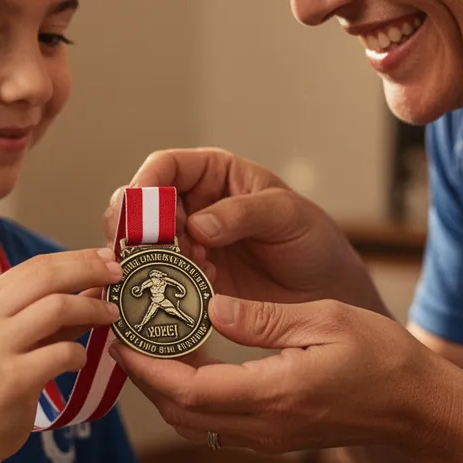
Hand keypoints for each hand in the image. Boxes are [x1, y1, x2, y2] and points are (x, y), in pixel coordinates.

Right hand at [0, 248, 122, 462]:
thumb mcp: (17, 338)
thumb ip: (54, 312)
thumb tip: (98, 284)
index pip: (37, 265)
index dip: (77, 258)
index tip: (107, 257)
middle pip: (47, 276)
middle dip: (89, 270)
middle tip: (118, 274)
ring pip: (56, 307)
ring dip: (92, 308)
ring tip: (112, 315)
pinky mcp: (11, 379)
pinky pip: (60, 353)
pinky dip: (79, 353)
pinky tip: (81, 360)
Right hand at [105, 148, 380, 310]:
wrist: (326, 292)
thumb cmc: (312, 240)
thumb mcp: (287, 216)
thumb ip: (244, 214)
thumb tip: (198, 225)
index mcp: (213, 174)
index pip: (165, 166)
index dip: (144, 184)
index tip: (138, 211)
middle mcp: (192, 205)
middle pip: (141, 206)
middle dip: (136, 229)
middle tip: (143, 253)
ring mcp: (187, 244)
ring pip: (144, 245)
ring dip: (149, 261)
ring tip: (180, 275)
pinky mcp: (189, 280)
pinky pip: (160, 279)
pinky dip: (163, 287)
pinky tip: (190, 296)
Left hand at [110, 294, 447, 453]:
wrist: (417, 407)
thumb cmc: (380, 357)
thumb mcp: (323, 320)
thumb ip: (262, 318)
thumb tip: (211, 307)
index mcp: (274, 394)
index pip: (190, 390)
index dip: (148, 367)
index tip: (123, 338)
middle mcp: (264, 425)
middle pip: (182, 413)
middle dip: (144, 376)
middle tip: (125, 335)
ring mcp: (268, 436)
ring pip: (195, 422)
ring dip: (164, 387)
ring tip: (148, 344)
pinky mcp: (274, 435)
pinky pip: (216, 423)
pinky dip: (190, 395)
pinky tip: (189, 359)